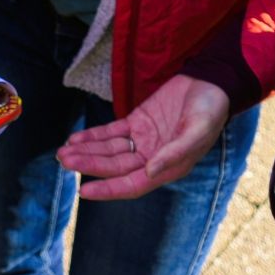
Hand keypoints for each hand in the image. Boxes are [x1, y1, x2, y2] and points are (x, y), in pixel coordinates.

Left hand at [57, 76, 230, 200]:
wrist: (211, 83)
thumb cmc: (210, 110)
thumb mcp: (197, 130)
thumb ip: (175, 152)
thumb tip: (150, 171)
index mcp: (167, 167)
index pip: (132, 184)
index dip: (108, 189)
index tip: (84, 191)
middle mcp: (152, 158)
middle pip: (114, 166)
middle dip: (88, 164)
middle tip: (63, 161)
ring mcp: (143, 140)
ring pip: (109, 150)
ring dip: (86, 151)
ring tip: (63, 152)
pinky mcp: (138, 122)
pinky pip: (111, 132)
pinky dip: (93, 136)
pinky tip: (76, 139)